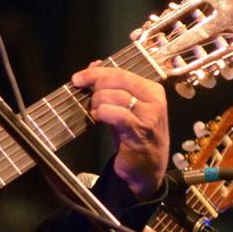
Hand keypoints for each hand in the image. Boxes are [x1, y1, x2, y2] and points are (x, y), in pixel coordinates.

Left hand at [72, 64, 168, 198]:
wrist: (146, 167)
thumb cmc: (133, 135)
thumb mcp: (123, 107)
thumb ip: (111, 86)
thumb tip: (94, 64)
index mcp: (152, 89)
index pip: (121, 72)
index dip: (96, 73)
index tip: (78, 78)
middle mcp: (154, 100)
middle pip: (118, 80)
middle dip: (96, 86)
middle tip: (87, 98)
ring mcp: (149, 116)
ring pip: (116, 96)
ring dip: (98, 102)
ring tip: (95, 112)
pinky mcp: (140, 131)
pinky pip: (116, 114)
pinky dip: (102, 113)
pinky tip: (98, 118)